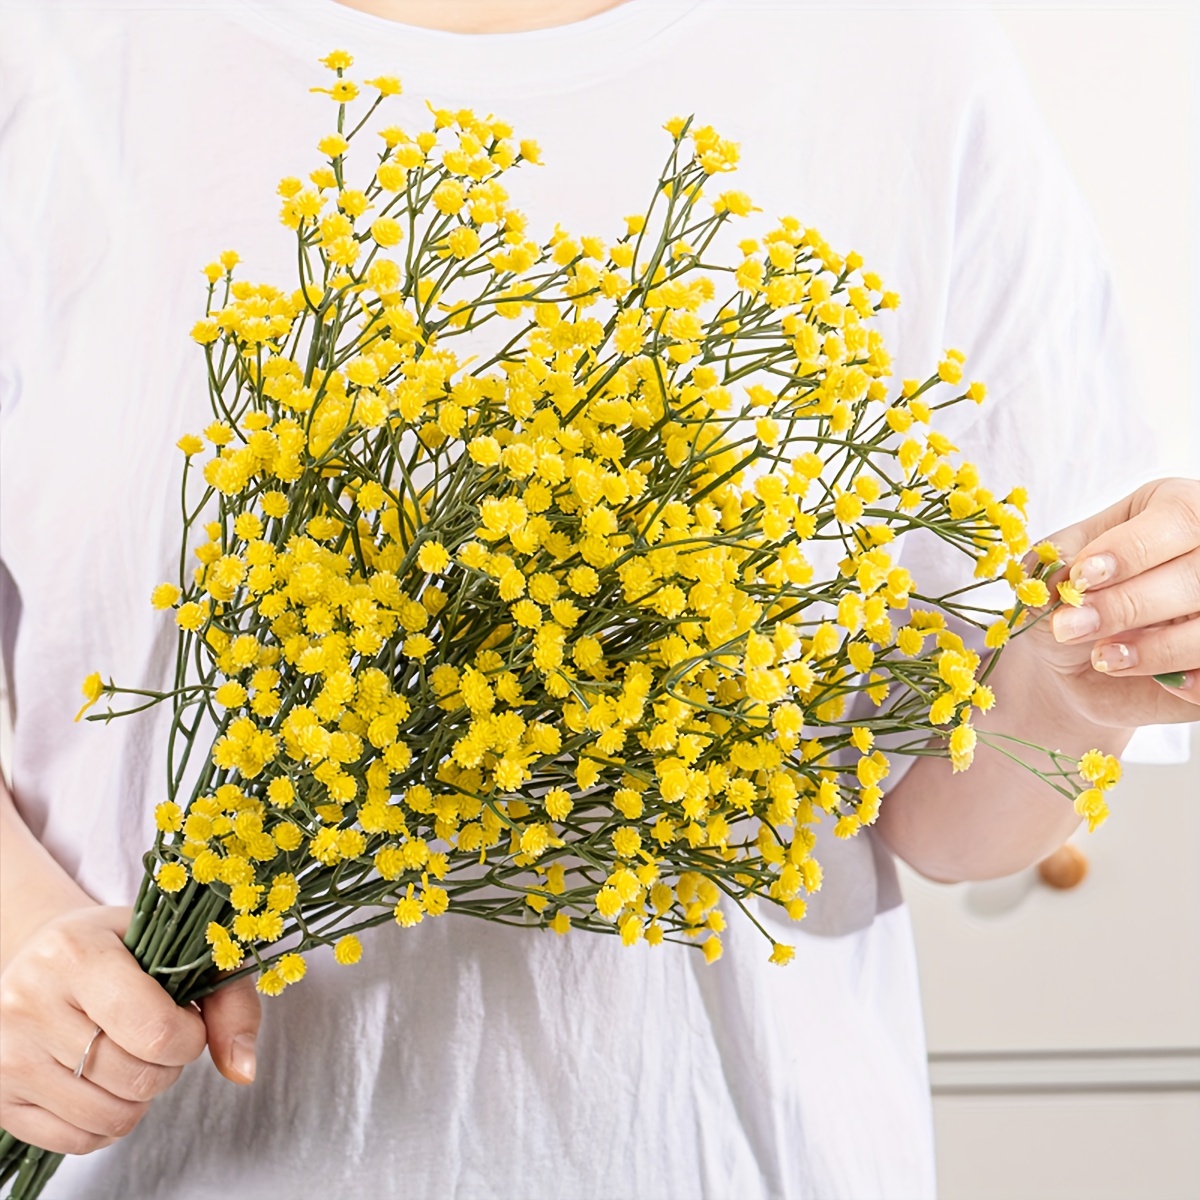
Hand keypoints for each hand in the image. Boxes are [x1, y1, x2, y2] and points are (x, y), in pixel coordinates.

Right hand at [0, 904, 260, 1154]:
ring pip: (109, 1117)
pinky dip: (108, 1124)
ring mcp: (7, 1055)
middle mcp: (29, 1003)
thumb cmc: (123, 949)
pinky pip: (76, 1142)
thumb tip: (243, 1070)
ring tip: (133, 1056)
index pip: (155, 1031)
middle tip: (159, 1036)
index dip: (190, 1037)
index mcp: (76, 954)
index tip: (187, 1018)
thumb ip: (229, 1000)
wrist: (43, 955)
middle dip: (169, 1065)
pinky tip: (107, 1084)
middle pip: (136, 1078)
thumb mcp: (180, 947)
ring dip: (141, 1096)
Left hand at [1014, 477, 1199, 729]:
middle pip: (1197, 574)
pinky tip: (1159, 682)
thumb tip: (1055, 563)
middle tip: (1071, 626)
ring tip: (1102, 657)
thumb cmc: (1073, 599)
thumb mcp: (1057, 569)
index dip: (1131, 550)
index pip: (1178, 519)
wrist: (1078, 660)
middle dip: (1128, 604)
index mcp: (1181, 511)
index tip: (1081, 577)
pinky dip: (1192, 684)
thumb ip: (1056, 559)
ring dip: (1156, 648)